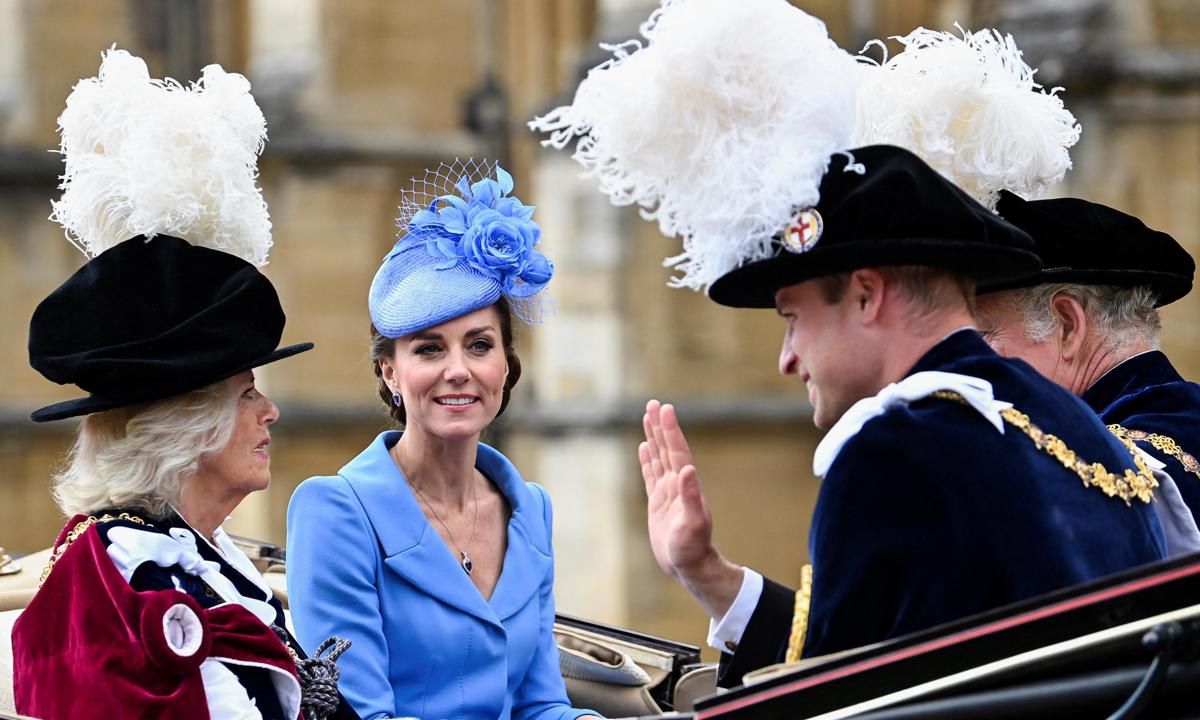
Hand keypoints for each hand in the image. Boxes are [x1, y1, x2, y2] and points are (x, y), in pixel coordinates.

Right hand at [639, 400, 741, 618]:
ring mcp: (667, 492)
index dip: (670, 430)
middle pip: (667, 448)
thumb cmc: (692, 548)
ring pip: (658, 458)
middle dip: (660, 426)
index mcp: (685, 485)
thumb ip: (692, 498)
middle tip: (654, 403)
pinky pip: (650, 475)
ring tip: (648, 416)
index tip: (665, 408)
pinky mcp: (658, 502)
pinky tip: (644, 447)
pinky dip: (647, 459)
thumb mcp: (693, 524)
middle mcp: (677, 484)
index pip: (676, 451)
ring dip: (654, 437)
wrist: (689, 566)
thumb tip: (688, 470)